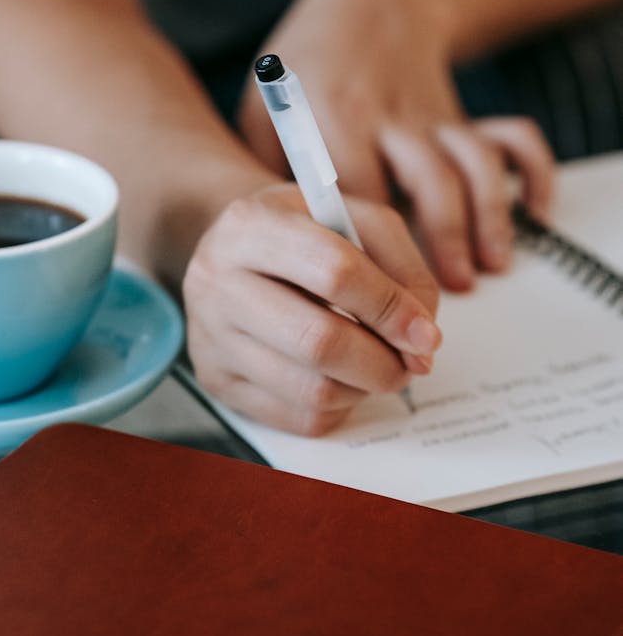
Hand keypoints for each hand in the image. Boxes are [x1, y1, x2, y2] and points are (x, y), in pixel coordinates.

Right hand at [183, 184, 440, 435]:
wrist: (235, 251)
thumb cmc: (303, 233)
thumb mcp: (354, 219)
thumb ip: (402, 265)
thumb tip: (421, 336)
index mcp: (251, 224)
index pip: (333, 272)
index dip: (390, 307)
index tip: (426, 332)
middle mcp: (217, 280)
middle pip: (318, 342)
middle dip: (383, 362)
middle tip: (411, 362)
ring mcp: (209, 335)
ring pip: (311, 390)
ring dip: (364, 388)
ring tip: (375, 365)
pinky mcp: (215, 380)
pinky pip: (297, 417)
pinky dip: (338, 407)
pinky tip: (341, 377)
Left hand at [237, 0, 554, 290]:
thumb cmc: (302, 68)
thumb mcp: (261, 109)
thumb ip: (262, 175)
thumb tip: (266, 249)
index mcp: (333, 120)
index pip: (355, 197)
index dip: (365, 250)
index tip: (364, 295)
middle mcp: (388, 117)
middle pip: (425, 183)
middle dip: (439, 242)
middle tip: (438, 296)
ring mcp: (431, 114)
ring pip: (472, 165)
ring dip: (485, 220)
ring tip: (483, 270)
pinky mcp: (462, 113)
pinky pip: (512, 139)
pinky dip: (532, 174)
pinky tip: (533, 213)